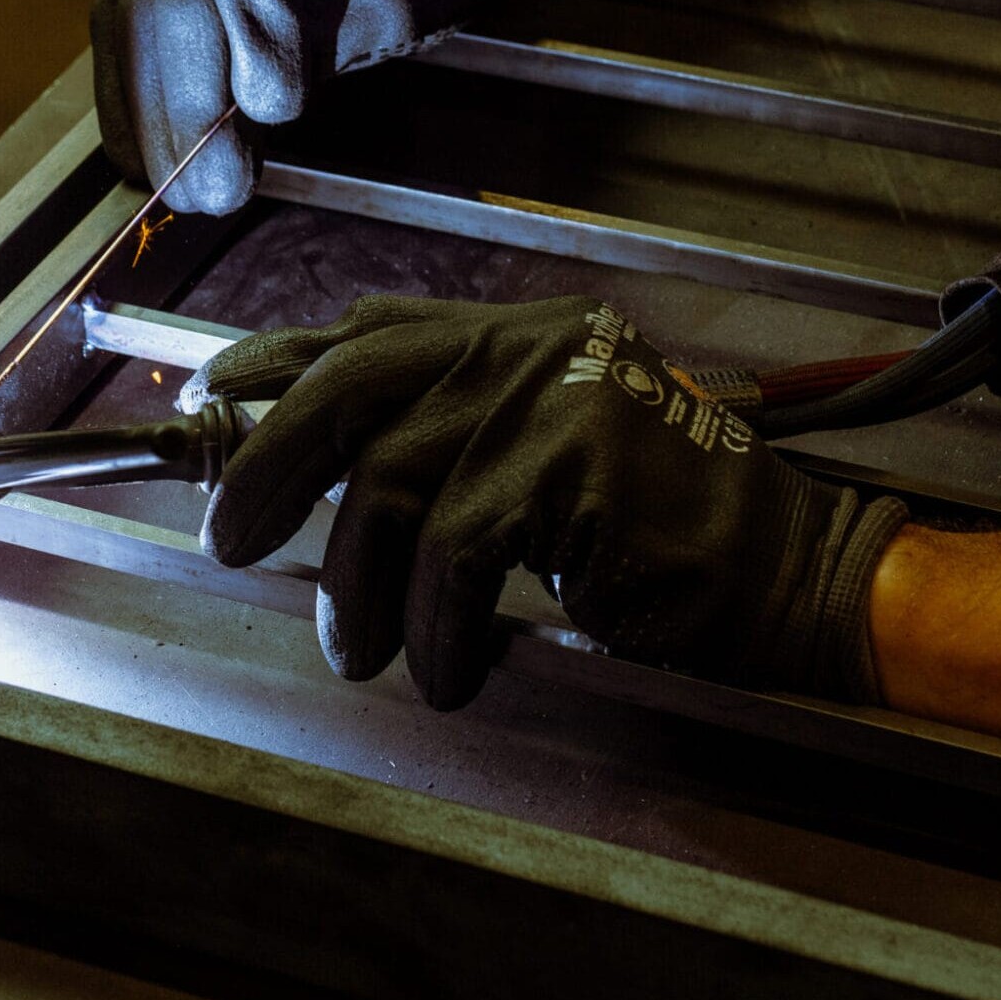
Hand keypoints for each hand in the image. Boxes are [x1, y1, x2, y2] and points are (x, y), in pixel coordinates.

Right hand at [90, 0, 477, 214]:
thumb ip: (374, 16)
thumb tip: (263, 91)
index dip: (252, 34)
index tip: (277, 112)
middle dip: (191, 109)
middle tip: (217, 192)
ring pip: (128, 17)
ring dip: (151, 118)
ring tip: (184, 192)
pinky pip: (110, 26)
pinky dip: (128, 100)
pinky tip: (149, 157)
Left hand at [181, 296, 908, 710]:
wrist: (788, 569)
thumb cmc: (661, 533)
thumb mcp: (548, 459)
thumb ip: (453, 442)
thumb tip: (325, 477)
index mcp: (520, 335)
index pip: (371, 330)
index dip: (279, 361)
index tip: (213, 393)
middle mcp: (530, 346)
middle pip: (353, 385)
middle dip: (269, 464)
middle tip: (229, 541)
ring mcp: (554, 397)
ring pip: (391, 482)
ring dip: (356, 586)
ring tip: (356, 651)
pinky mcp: (574, 465)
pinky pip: (454, 553)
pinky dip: (432, 626)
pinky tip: (448, 670)